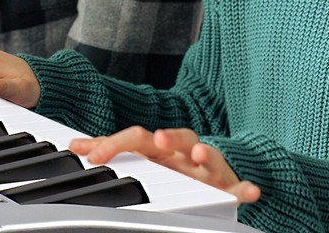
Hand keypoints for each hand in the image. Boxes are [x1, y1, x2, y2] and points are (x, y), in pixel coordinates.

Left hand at [70, 126, 260, 204]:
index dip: (114, 143)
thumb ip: (114, 151)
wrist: (215, 171)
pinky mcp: (229, 183)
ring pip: (207, 154)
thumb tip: (77, 146)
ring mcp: (206, 166)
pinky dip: (245, 188)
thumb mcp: (145, 157)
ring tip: (201, 154)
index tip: (90, 154)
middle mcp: (182, 152)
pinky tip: (251, 192)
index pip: (136, 138)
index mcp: (158, 147)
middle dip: (167, 137)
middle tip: (156, 139)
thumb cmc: (174, 165)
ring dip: (204, 152)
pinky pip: (239, 185)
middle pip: (174, 138)